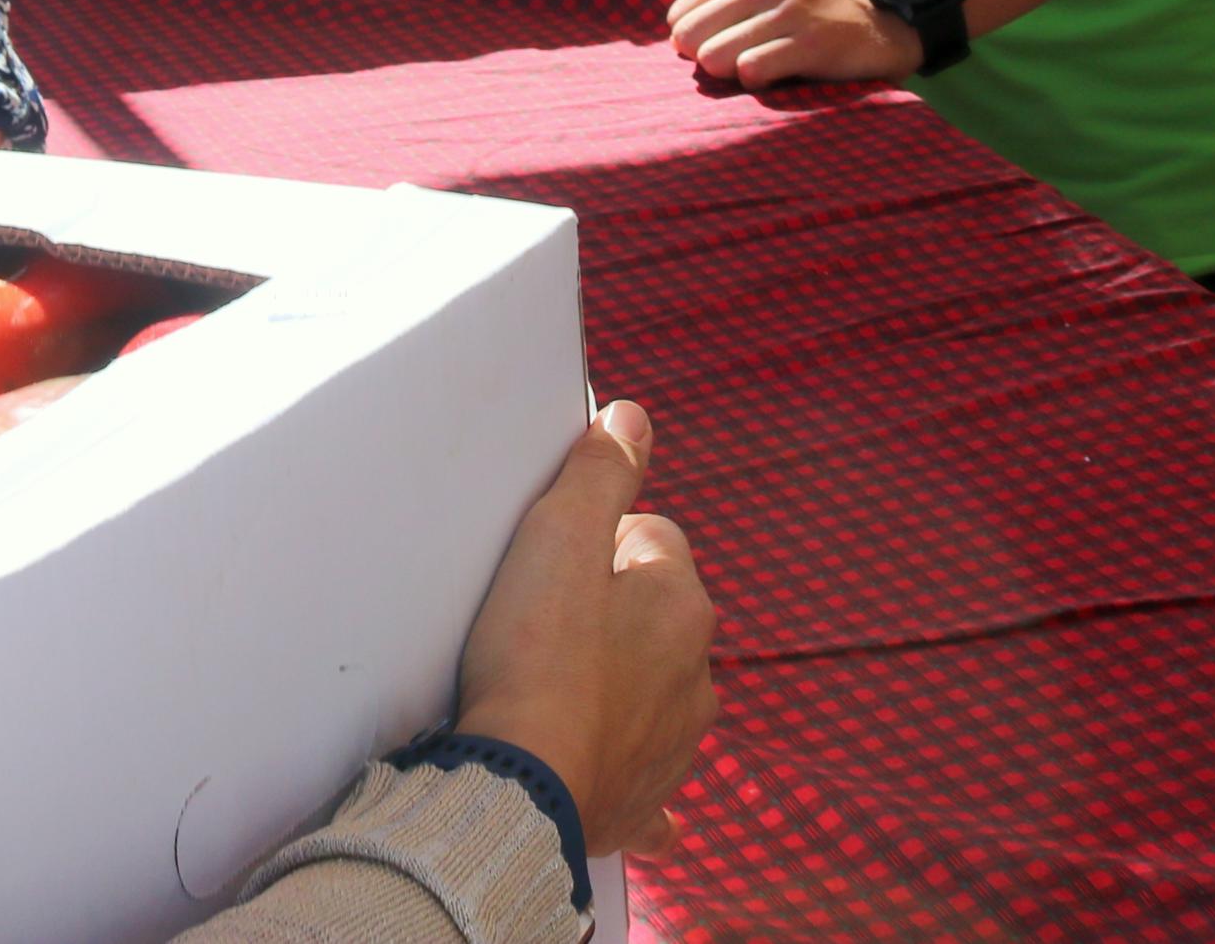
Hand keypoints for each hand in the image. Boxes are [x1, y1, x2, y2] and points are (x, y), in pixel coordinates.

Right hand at [450, 401, 715, 860]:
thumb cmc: (534, 658)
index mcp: (682, 605)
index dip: (597, 539)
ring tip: (548, 686)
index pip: (651, 538)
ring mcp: (675, 742)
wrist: (519, 792)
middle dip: (610, 610)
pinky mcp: (643, 798)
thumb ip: (601, 471)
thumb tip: (633, 417)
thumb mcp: (559, 538)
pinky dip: (627, 768)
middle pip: (654, 614)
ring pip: (653, 689)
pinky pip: (644, 775)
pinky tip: (606, 776)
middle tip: (539, 621)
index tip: (549, 561)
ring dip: (618, 683)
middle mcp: (696, 674)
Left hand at [666, 0, 915, 89]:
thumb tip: (675, 39)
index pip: (679, 16)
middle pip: (690, 38)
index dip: (694, 41)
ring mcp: (788, 10)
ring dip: (731, 74)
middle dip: (706, 59)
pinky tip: (778, 77)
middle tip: (737, 64)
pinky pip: (751, 70)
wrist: (884, 16)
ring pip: (715, 57)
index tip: (721, 48)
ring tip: (760, 68)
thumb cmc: (813, 8)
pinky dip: (757, 82)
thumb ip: (723, 2)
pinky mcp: (811, 42)